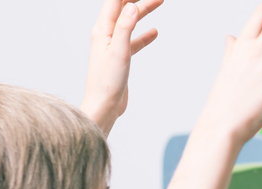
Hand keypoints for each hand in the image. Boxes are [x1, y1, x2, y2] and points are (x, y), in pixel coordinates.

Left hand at [82, 0, 163, 134]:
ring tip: (159, 2)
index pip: (115, 2)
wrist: (104, 106)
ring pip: (130, 22)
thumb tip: (131, 6)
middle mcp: (105, 34)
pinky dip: (144, 34)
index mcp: (102, 30)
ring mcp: (112, 45)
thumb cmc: (107, 81)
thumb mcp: (119, 51)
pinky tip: (155, 32)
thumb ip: (125, 27)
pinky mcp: (120, 57)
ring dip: (144, 11)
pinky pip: (134, 40)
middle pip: (123, 8)